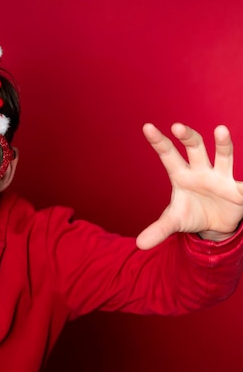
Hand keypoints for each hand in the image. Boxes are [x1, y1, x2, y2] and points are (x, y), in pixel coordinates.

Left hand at [136, 123, 242, 249]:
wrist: (215, 225)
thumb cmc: (191, 214)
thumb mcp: (174, 221)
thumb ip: (158, 229)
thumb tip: (139, 245)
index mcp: (181, 175)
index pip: (167, 155)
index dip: (158, 142)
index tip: (146, 127)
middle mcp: (201, 170)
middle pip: (194, 148)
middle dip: (187, 137)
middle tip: (177, 126)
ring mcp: (221, 177)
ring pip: (223, 156)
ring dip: (223, 144)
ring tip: (221, 130)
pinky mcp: (238, 190)